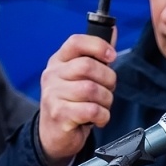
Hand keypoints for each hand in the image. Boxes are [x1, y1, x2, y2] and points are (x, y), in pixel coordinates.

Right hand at [38, 34, 116, 165]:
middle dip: (108, 80)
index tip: (111, 56)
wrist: (55, 135)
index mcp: (58, 61)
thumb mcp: (81, 76)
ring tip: (102, 106)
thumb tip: (113, 30)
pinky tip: (98, 118)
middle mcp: (52, 75)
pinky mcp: (59, 114)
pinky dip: (102, 116)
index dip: (98, 46)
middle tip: (108, 90)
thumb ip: (96, 55)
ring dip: (106, 100)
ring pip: (92, 90)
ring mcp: (53, 94)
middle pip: (88, 66)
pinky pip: (91, 110)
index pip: (76, 42)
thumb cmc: (71, 103)